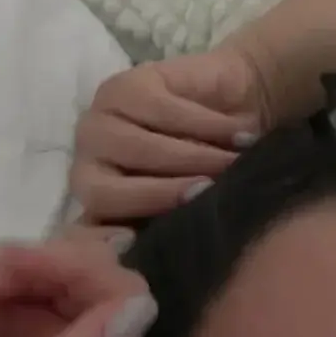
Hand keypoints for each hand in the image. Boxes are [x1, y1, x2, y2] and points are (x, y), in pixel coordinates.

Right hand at [0, 235, 157, 336]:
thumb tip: (139, 310)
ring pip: (63, 259)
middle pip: (100, 273)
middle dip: (39, 263)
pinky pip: (31, 259)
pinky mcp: (15, 303)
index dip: (79, 276)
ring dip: (8, 263)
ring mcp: (49, 327)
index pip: (128, 307)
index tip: (17, 276)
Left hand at [68, 40, 272, 224]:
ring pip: (141, 150)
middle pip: (108, 193)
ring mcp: (100, 123)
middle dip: (165, 194)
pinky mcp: (127, 86)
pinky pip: (166, 112)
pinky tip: (242, 135)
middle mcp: (88, 165)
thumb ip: (176, 230)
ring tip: (238, 162)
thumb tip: (174, 250)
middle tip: (213, 190)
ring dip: (198, 158)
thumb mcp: (201, 207)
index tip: (140, 242)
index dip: (110, 242)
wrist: (247, 104)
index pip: (91, 232)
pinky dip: (210, 126)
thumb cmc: (223, 168)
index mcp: (101, 206)